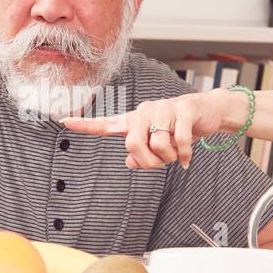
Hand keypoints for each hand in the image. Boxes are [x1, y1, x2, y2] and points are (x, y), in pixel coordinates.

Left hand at [61, 89, 244, 169]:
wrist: (208, 112)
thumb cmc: (178, 130)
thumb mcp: (158, 145)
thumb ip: (141, 155)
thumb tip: (129, 163)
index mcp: (135, 120)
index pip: (106, 123)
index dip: (86, 125)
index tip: (64, 122)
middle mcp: (145, 111)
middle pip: (133, 143)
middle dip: (148, 161)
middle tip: (161, 164)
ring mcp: (164, 108)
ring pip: (158, 143)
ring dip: (169, 158)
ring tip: (177, 155)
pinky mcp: (184, 109)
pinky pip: (179, 140)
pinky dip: (183, 155)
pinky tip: (186, 160)